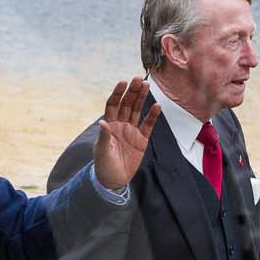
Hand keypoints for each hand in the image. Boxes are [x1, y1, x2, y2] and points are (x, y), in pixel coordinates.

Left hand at [90, 75, 160, 191]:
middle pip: (126, 104)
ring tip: (146, 85)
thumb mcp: (102, 151)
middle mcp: (120, 124)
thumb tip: (102, 122)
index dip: (117, 93)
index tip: (123, 82)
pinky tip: (157, 106)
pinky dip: (152, 116)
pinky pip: (148, 124)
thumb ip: (104, 137)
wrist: (113, 180)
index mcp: (109, 125)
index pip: (113, 105)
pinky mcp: (141, 139)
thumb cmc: (103, 165)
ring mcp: (131, 130)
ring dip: (141, 98)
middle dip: (132, 92)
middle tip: (138, 79)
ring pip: (137, 110)